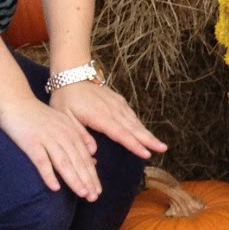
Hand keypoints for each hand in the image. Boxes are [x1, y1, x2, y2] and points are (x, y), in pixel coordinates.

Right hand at [0, 97, 101, 199]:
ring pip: (63, 162)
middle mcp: (62, 136)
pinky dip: (49, 174)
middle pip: (77, 161)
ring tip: (82, 194)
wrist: (17, 101)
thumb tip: (94, 158)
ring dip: (73, 179)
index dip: (92, 175)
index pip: (85, 157)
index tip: (97, 191)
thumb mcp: (64, 123)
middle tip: (93, 197)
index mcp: (71, 132)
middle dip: (87, 180)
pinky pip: (41, 161)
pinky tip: (54, 188)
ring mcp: (47, 139)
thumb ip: (80, 138)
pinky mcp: (31, 142)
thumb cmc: (40, 116)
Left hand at [49, 82, 168, 161]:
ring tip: (160, 144)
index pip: (120, 133)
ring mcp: (117, 104)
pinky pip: (131, 114)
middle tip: (163, 149)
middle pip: (133, 128)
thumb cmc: (65, 98)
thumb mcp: (65, 117)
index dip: (134, 144)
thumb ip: (79, 134)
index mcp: (100, 116)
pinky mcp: (118, 101)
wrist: (71, 76)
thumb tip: (92, 151)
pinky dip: (139, 124)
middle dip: (149, 139)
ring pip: (134, 121)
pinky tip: (145, 132)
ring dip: (147, 133)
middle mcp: (112, 110)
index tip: (146, 153)